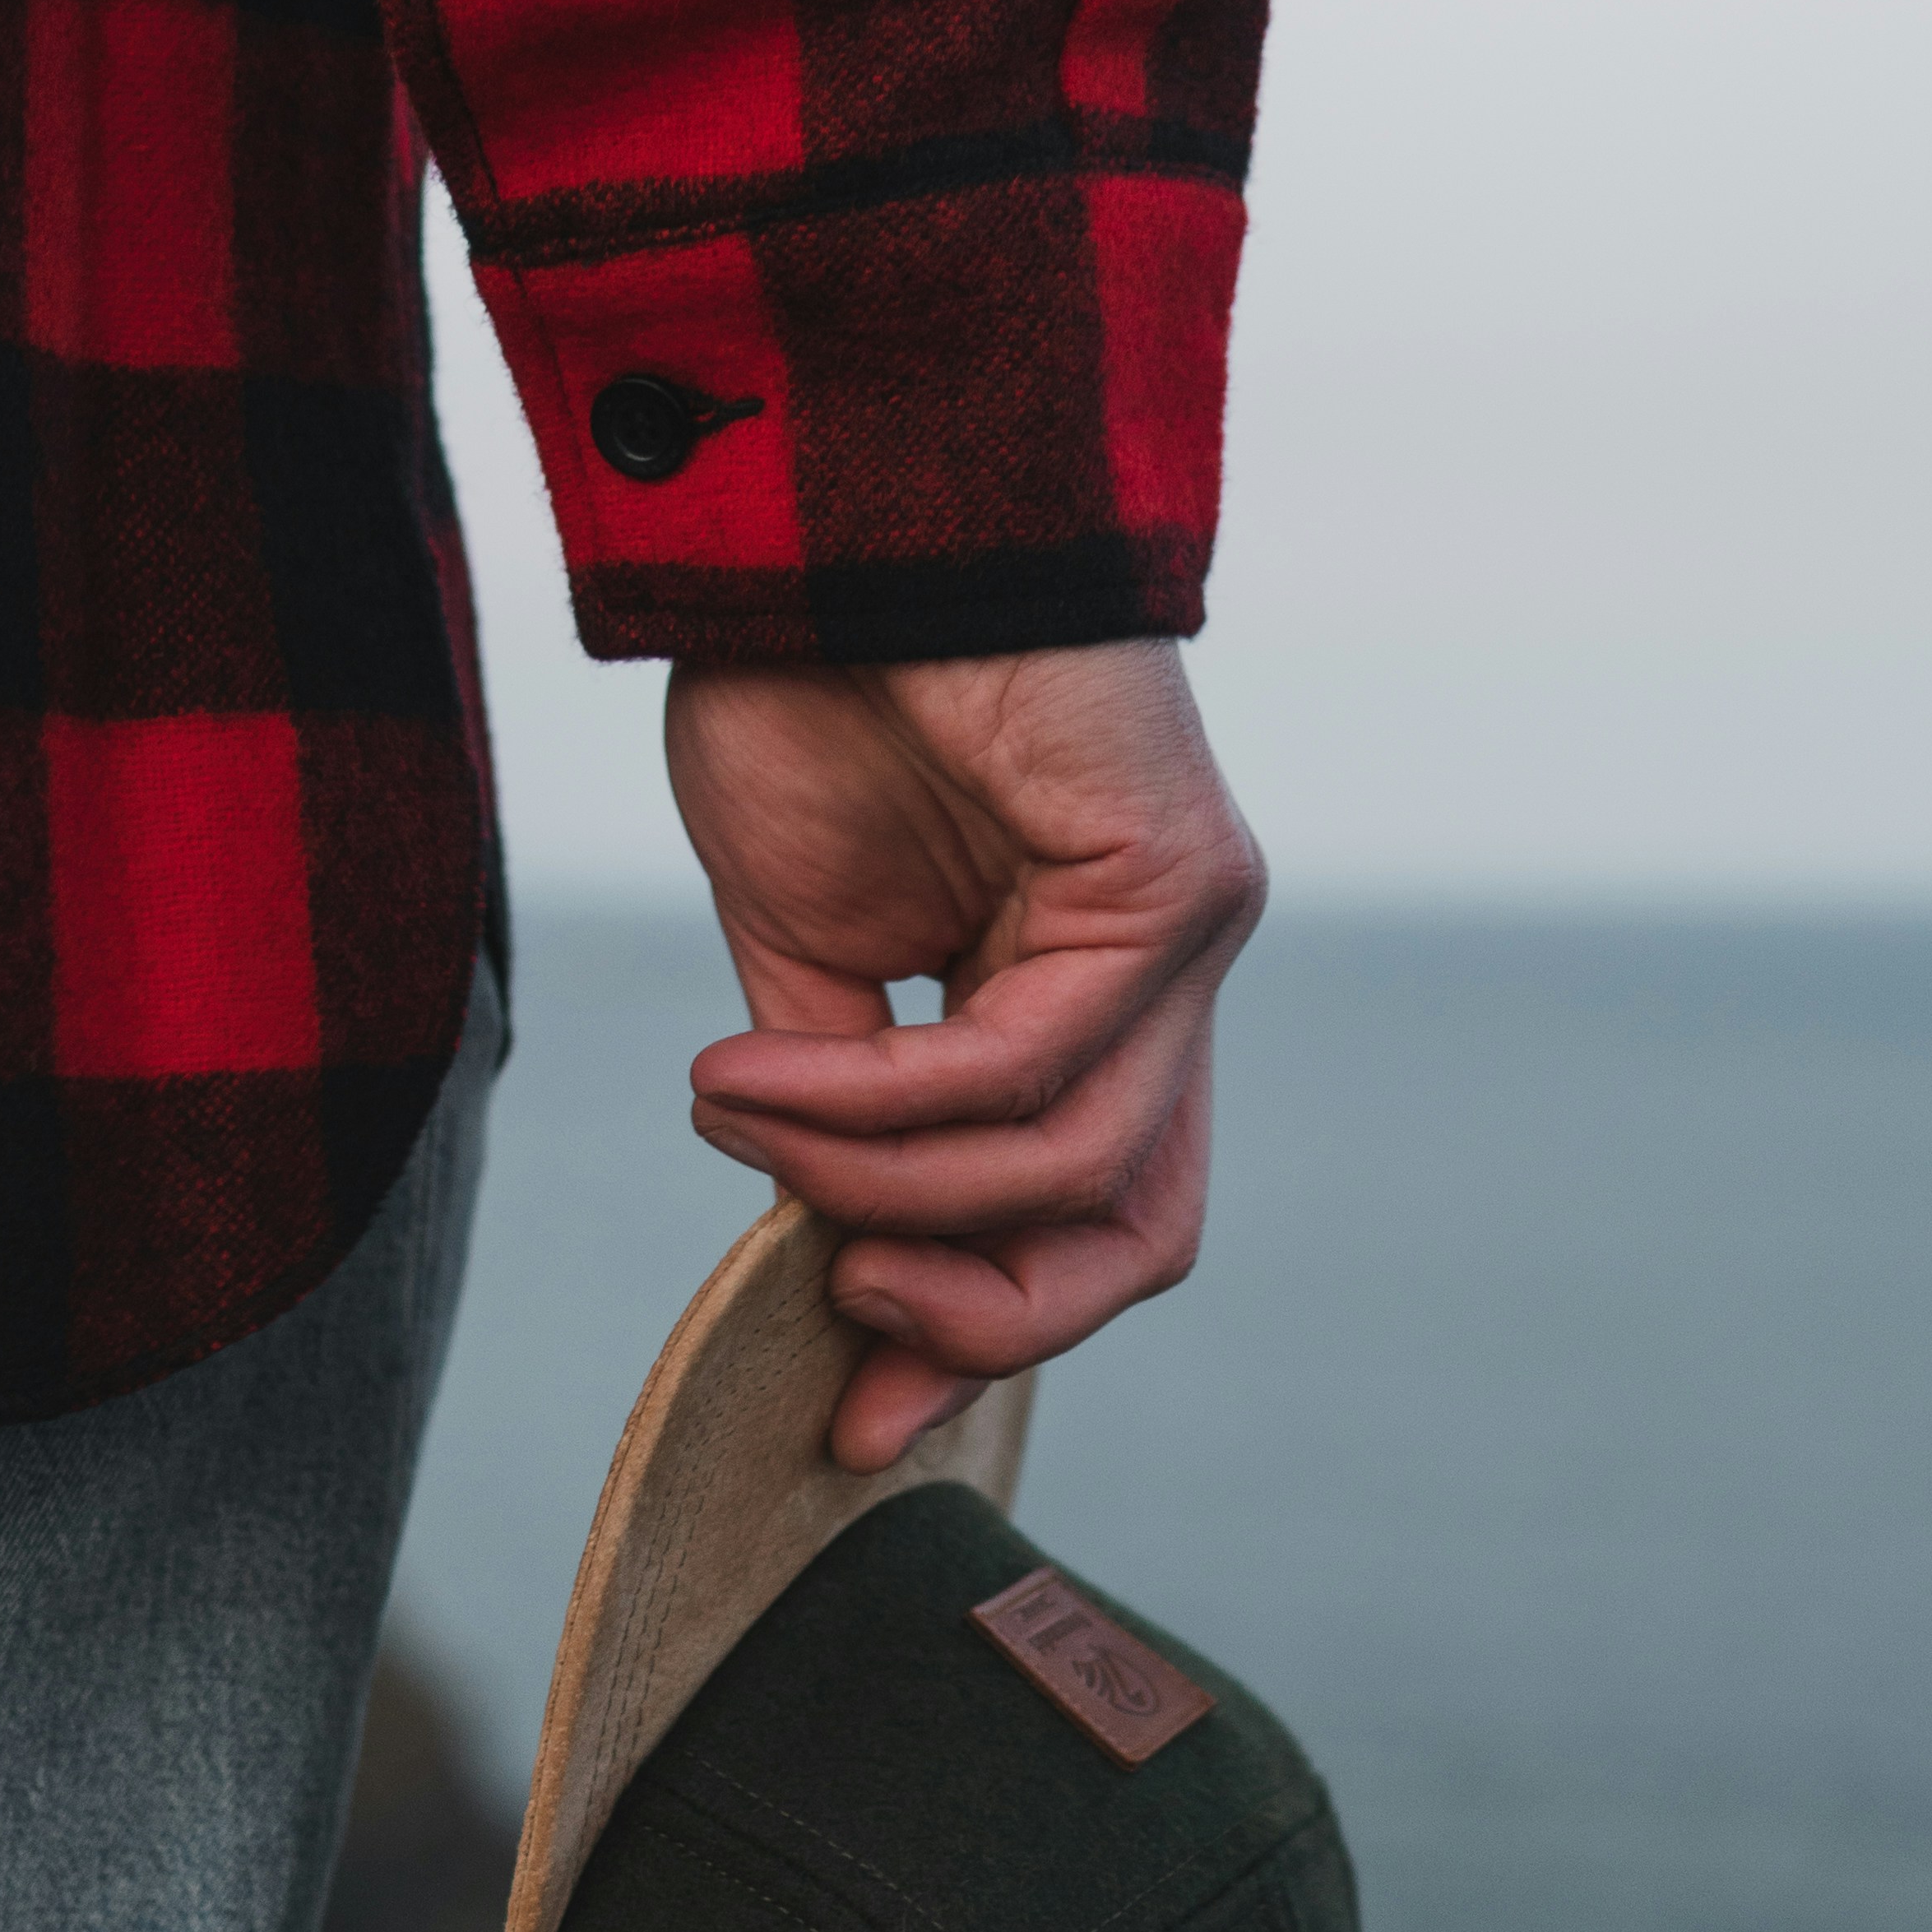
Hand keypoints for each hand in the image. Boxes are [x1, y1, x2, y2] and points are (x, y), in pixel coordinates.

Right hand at [665, 640, 1264, 1471]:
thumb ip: (841, 1110)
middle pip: (1141, 1235)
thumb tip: (826, 1263)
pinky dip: (891, 1097)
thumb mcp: (802, 954)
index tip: (846, 1417)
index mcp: (1087, 996)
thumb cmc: (812, 696)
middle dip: (986, 1317)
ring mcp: (1191, 927)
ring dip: (882, 1178)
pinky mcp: (1182, 876)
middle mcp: (1166, 974)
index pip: (1092, 1222)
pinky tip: (773, 1070)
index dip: (983, 1335)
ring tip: (739, 1119)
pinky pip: (1035, 1060)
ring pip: (1075, 1165)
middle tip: (838, 1303)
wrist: (822, 514)